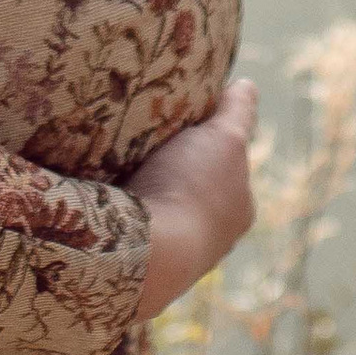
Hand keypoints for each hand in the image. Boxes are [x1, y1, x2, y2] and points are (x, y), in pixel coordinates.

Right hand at [129, 79, 258, 321]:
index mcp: (239, 211)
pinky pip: (133, 233)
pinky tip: (108, 199)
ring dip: (148, 195)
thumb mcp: (224, 138)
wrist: (146, 255)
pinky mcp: (138, 269)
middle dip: (175, 172)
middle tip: (145, 145)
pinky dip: (125, 216)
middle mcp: (213, 241)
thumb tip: (247, 85)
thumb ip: (238, 114)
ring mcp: (175, 260)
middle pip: (194, 192)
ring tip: (119, 171)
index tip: (183, 122)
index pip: (228, 167)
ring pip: (162, 214)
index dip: (207, 140)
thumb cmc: (191, 191)